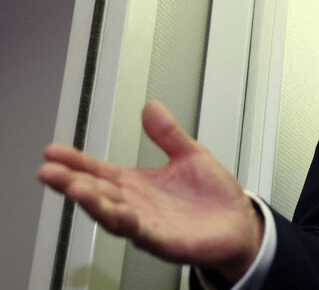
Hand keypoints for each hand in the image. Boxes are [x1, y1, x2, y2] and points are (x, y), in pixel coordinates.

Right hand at [38, 101, 263, 282]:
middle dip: (72, 182)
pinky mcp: (166, 241)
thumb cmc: (213, 196)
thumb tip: (151, 107)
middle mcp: (136, 205)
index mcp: (137, 184)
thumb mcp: (190, 155)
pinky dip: (131, 223)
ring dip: (93, 203)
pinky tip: (120, 212)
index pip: (99, 171)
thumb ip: (168, 134)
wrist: (239, 224)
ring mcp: (148, 225)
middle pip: (97, 193)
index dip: (76, 162)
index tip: (53, 151)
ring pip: (112, 215)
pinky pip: (144, 233)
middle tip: (49, 170)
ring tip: (76, 188)